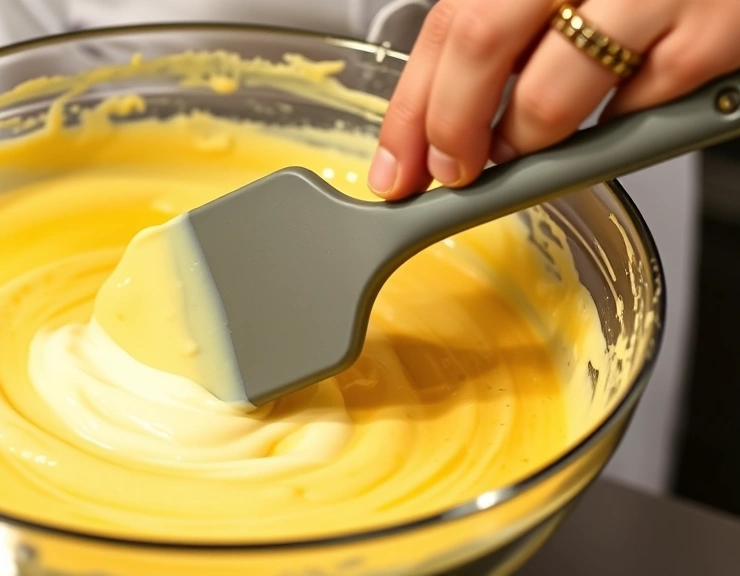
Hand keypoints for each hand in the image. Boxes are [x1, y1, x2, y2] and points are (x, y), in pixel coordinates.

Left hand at [369, 0, 739, 198]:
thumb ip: (507, 31)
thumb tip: (440, 119)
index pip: (447, 23)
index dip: (410, 106)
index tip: (396, 166)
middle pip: (479, 47)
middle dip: (451, 128)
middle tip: (450, 171)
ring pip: (548, 99)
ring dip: (521, 146)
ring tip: (522, 149)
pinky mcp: (712, 37)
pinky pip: (633, 113)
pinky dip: (610, 133)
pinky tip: (612, 115)